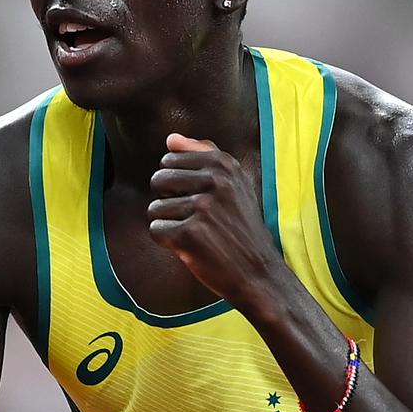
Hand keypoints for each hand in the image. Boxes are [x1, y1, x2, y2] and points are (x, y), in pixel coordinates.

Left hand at [147, 134, 284, 306]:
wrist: (257, 272)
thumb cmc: (241, 227)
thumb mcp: (235, 183)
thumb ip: (204, 155)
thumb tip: (171, 139)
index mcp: (224, 164)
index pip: (170, 159)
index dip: (176, 182)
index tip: (197, 197)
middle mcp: (215, 182)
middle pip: (158, 180)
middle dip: (168, 201)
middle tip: (193, 217)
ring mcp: (203, 208)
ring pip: (155, 208)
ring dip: (169, 224)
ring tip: (194, 233)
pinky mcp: (190, 234)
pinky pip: (156, 230)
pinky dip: (167, 242)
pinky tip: (189, 246)